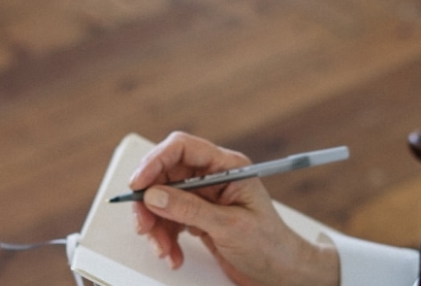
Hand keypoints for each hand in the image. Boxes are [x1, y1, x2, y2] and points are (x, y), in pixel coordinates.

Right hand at [130, 132, 338, 285]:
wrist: (281, 272)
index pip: (182, 149)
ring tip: (164, 249)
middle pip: (165, 175)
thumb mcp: (229, 226)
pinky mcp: (198, 217)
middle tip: (145, 225)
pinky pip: (169, 219)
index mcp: (227, 168)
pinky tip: (173, 253)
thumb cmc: (270, 245)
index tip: (138, 184)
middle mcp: (213, 178)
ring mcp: (204, 198)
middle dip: (150, 201)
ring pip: (162, 200)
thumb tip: (156, 195)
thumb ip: (190, 209)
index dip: (155, 161)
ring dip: (157, 226)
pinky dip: (165, 237)